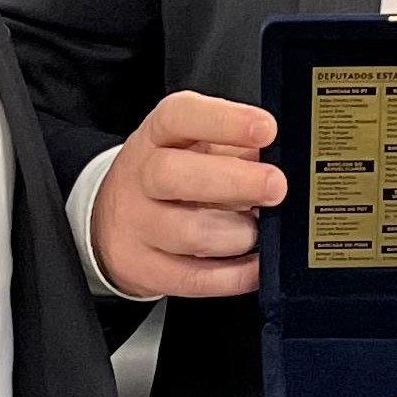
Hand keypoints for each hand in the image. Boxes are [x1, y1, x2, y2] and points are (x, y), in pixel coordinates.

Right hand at [92, 92, 284, 297]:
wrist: (115, 218)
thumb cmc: (169, 175)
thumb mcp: (193, 146)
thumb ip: (235, 147)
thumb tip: (280, 159)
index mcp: (156, 136)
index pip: (179, 117)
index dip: (225, 121)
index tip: (267, 130)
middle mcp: (140, 177)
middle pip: (173, 175)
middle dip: (233, 181)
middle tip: (276, 186)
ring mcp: (136, 225)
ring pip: (187, 233)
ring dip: (237, 234)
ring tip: (257, 228)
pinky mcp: (143, 268)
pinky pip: (194, 279)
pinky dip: (235, 274)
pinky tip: (256, 263)